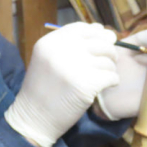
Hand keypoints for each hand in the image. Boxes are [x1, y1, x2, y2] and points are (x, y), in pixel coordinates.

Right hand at [5, 23, 119, 146]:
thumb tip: (103, 30)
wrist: (34, 118)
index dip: (96, 33)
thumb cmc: (43, 89)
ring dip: (110, 68)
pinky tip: (104, 87)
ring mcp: (75, 66)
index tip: (102, 41)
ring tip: (102, 77)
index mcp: (51, 42)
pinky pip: (112, 76)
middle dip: (109, 51)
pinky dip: (112, 81)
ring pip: (108, 60)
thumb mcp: (48, 59)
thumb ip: (71, 44)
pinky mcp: (87, 84)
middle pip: (100, 41)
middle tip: (108, 62)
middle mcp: (62, 50)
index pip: (82, 28)